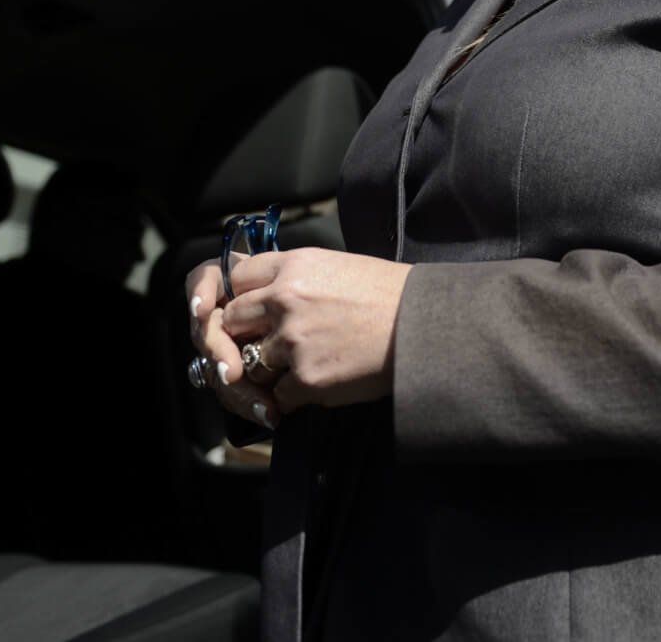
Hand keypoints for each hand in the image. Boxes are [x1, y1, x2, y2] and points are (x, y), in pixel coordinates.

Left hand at [188, 249, 412, 419]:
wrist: (426, 327)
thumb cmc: (393, 295)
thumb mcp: (341, 267)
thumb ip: (301, 277)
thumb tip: (273, 293)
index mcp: (296, 265)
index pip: (240, 277)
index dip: (246, 295)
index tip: (256, 308)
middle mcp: (285, 298)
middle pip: (234, 319)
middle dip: (248, 333)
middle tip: (272, 343)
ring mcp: (292, 340)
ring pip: (252, 361)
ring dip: (272, 369)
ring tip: (306, 365)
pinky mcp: (306, 377)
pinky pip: (279, 394)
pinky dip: (296, 395)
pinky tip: (323, 383)